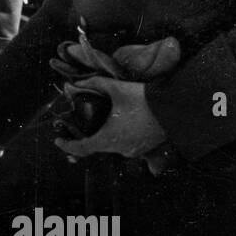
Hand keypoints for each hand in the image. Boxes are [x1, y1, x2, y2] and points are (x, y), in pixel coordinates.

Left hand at [53, 75, 167, 158]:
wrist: (176, 109)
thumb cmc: (144, 100)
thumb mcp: (116, 88)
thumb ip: (94, 84)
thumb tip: (74, 84)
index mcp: (108, 139)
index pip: (81, 148)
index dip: (67, 145)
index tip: (59, 140)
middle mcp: (119, 150)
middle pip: (96, 146)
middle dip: (87, 136)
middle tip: (80, 124)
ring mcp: (134, 151)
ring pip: (112, 145)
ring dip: (105, 135)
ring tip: (103, 120)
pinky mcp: (145, 149)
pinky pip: (126, 145)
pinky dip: (119, 136)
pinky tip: (121, 123)